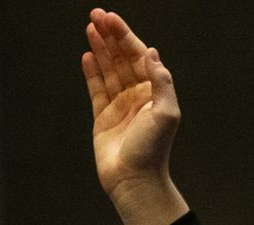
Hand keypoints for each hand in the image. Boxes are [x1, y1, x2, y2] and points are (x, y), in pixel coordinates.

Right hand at [84, 9, 186, 224]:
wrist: (134, 180)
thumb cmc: (153, 150)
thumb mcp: (166, 113)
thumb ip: (161, 81)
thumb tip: (152, 52)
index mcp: (154, 93)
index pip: (138, 57)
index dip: (125, 36)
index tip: (111, 19)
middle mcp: (138, 97)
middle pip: (122, 59)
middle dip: (110, 36)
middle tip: (96, 15)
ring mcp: (120, 106)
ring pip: (108, 70)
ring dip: (100, 48)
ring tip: (90, 28)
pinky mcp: (103, 117)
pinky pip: (96, 89)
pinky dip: (92, 71)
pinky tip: (87, 54)